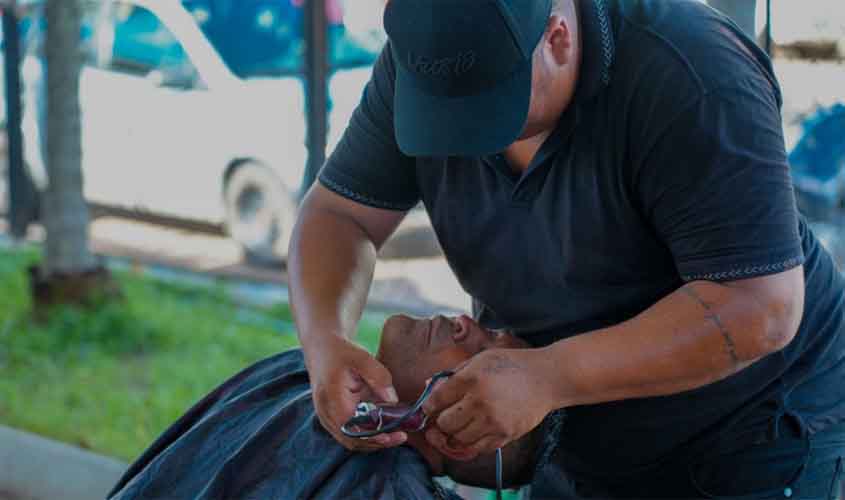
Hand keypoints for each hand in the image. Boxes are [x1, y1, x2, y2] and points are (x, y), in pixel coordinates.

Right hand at [306, 337, 407, 451]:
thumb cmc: (342, 352)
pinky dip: (367, 435)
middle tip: (401, 436)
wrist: (322, 350)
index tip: (391, 435)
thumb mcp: (362, 358)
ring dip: (373, 441)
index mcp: (331, 398)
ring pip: (351, 440)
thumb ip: (378, 377)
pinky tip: (384, 429)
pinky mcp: (332, 419)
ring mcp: (327, 418)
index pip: (350, 428)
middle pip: (351, 440)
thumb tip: (393, 400)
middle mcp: (326, 412)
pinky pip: (350, 434)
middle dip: (377, 442)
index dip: (371, 437)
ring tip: (396, 434)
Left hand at [422, 348, 555, 460]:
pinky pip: (478, 448)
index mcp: (471, 379)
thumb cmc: (511, 365)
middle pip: (445, 423)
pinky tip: (473, 432)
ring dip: (454, 434)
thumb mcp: (480, 359)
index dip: (428, 407)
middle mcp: (480, 402)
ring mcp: (493, 421)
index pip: (436, 400)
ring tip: (458, 425)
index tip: (428, 409)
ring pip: (459, 439)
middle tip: (443, 418)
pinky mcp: (505, 435)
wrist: (546, 378)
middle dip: (440, 422)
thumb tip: (429, 385)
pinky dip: (471, 443)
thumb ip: (454, 373)